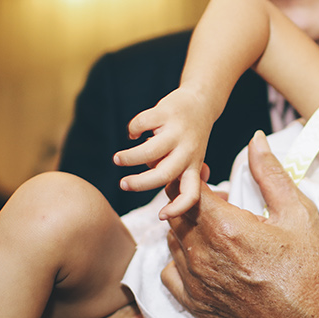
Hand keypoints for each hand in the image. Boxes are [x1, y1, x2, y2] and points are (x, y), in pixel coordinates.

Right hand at [115, 87, 212, 216]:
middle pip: (164, 174)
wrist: (200, 101)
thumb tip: (151, 186)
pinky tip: (133, 133)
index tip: (160, 216)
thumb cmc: (190, 136)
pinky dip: (132, 130)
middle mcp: (187, 151)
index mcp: (194, 165)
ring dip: (129, 158)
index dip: (178, 207)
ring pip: (149, 151)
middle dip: (140, 183)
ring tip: (118, 159)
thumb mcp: (192, 157)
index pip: (192, 193)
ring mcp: (177, 132)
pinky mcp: (166, 112)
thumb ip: (175, 173)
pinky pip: (141, 124)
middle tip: (123, 184)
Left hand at [161, 132, 318, 317]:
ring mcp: (196, 283)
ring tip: (213, 229)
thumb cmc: (308, 268)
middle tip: (214, 201)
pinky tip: (203, 258)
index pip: (185, 191)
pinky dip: (180, 260)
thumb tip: (255, 140)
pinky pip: (170, 273)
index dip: (190, 177)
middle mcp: (203, 255)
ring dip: (186, 229)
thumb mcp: (298, 212)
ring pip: (171, 242)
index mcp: (225, 228)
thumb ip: (270, 173)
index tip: (202, 174)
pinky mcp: (196, 304)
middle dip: (189, 201)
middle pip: (175, 215)